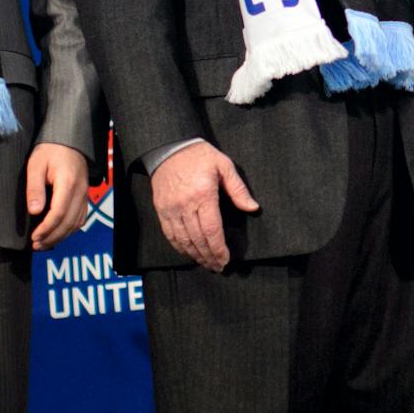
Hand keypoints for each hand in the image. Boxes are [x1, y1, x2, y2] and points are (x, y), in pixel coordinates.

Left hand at [25, 142, 90, 249]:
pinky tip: (58, 233)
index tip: (34, 237)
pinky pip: (81, 218)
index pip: (59, 213)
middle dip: (52, 237)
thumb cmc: (50, 150)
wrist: (69, 140)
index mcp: (68, 183)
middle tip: (36, 245)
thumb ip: (35, 188)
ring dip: (61, 236)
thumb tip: (34, 211)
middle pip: (69, 222)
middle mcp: (80, 191)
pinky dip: (70, 229)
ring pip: (76, 223)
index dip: (47, 228)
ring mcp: (84, 194)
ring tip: (44, 243)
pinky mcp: (84, 196)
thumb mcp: (36, 165)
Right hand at [151, 142, 259, 271]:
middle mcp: (185, 205)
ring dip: (195, 255)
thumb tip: (252, 208)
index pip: (212, 230)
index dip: (219, 249)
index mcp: (204, 195)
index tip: (225, 260)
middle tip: (218, 267)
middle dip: (209, 257)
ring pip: (183, 240)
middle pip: (198, 239)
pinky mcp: (161, 209)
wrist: (169, 147)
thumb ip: (238, 189)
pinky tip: (188, 253)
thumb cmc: (200, 155)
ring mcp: (171, 209)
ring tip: (205, 263)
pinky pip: (170, 234)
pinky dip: (179, 247)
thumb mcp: (224, 166)